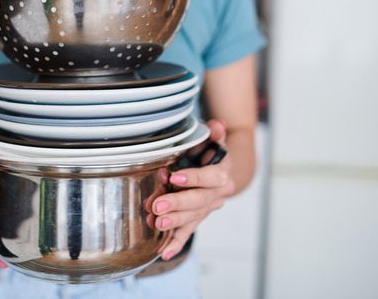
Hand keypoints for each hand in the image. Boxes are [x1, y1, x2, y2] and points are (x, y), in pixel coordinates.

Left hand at [147, 119, 234, 259]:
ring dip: (173, 222)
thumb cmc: (210, 153)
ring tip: (156, 223)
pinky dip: (176, 243)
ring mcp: (206, 209)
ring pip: (191, 218)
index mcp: (221, 174)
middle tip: (157, 206)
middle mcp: (216, 195)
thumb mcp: (212, 140)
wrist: (219, 170)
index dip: (193, 178)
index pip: (210, 178)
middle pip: (198, 201)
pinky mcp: (196, 219)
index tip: (173, 177)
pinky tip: (165, 252)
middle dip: (177, 204)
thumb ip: (214, 134)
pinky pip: (187, 232)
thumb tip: (217, 124)